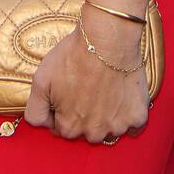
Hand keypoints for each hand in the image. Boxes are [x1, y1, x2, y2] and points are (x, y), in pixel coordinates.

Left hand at [23, 9, 150, 142]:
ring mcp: (117, 126)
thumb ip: (35, 109)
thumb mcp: (41, 80)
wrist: (107, 39)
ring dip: (107, 116)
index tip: (68, 92)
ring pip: (109, 129)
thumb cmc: (73, 56)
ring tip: (105, 89)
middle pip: (86, 131)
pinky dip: (128, 115)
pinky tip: (122, 97)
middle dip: (84, 115)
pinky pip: (133, 126)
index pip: (62, 128)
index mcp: (69, 127)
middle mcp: (94, 133)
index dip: (62, 109)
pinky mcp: (137, 116)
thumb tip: (42, 124)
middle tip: (87, 88)